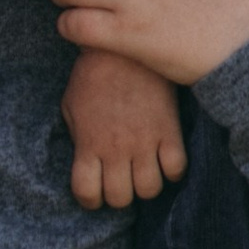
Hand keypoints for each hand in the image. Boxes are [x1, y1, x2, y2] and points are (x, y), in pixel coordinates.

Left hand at [61, 45, 186, 210]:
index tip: (94, 193)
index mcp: (89, 144)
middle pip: (120, 198)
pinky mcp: (169, 130)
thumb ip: (78, 137)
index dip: (89, 200)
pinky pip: (177, 168)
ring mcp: (145, 141)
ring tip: (142, 172)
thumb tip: (86, 157)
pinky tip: (165, 160)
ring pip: (150, 190)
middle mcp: (116, 149)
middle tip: (120, 182)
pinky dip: (172, 171)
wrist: (124, 49)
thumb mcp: (71, 106)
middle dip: (119, 196)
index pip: (86, 193)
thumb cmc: (93, 75)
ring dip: (145, 186)